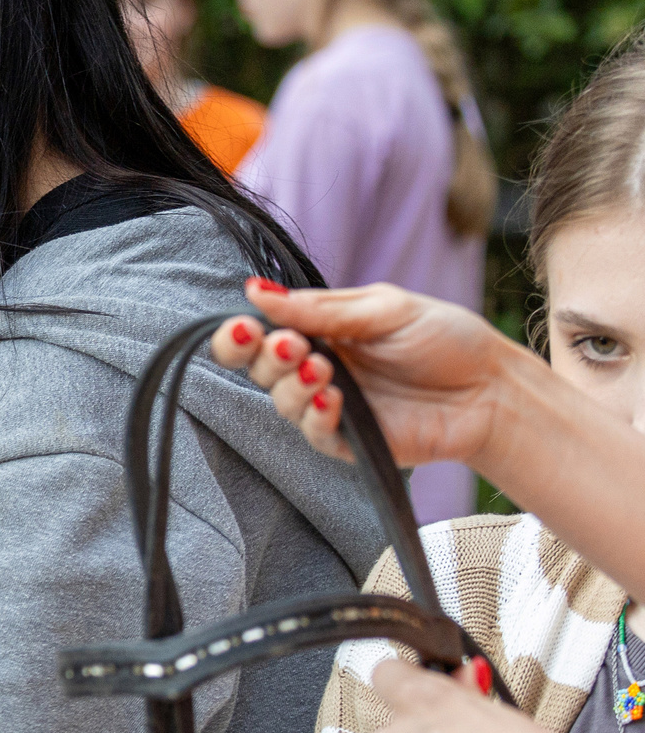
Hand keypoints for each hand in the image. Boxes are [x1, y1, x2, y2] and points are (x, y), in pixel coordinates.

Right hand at [209, 279, 515, 468]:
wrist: (493, 387)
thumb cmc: (446, 339)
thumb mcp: (384, 309)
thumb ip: (320, 308)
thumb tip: (256, 291)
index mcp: (319, 331)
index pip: (259, 335)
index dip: (239, 335)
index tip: (246, 325)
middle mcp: (317, 369)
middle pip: (259, 369)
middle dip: (264, 357)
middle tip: (290, 346)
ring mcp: (331, 407)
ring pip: (281, 402)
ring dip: (292, 385)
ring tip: (321, 370)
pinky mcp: (351, 442)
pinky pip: (315, 434)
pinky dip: (317, 416)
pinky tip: (334, 400)